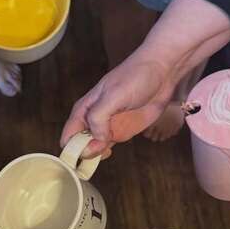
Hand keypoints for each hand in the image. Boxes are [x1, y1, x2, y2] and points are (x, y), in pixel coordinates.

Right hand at [60, 54, 174, 155]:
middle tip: (103, 147)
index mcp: (84, 110)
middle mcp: (92, 120)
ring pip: (92, 149)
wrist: (162, 72)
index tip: (84, 154)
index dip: (71, 149)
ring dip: (96, 155)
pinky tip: (112, 149)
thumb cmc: (135, 77)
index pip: (67, 136)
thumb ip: (99, 118)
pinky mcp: (120, 132)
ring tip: (109, 148)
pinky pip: (106, 148)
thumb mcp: (114, 96)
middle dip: (85, 153)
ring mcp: (106, 127)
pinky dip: (106, 154)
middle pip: (78, 146)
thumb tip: (94, 140)